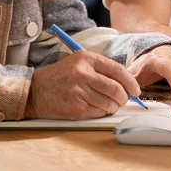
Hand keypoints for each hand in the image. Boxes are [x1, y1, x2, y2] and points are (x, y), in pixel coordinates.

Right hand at [24, 50, 141, 119]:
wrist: (35, 91)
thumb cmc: (59, 77)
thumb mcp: (78, 63)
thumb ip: (101, 69)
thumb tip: (126, 83)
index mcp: (86, 58)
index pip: (118, 70)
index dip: (130, 82)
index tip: (135, 90)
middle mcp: (83, 73)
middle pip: (116, 88)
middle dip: (124, 97)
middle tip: (123, 100)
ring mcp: (79, 90)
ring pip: (110, 102)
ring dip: (113, 106)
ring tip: (107, 104)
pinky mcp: (76, 106)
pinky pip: (99, 112)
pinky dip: (102, 112)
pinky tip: (95, 107)